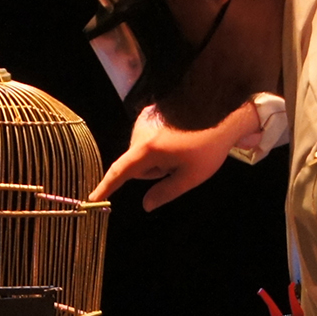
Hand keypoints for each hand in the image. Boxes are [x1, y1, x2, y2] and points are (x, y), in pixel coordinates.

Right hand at [89, 102, 260, 210]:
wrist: (224, 110)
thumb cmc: (209, 145)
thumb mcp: (191, 176)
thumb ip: (165, 192)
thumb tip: (146, 205)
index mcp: (148, 148)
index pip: (121, 172)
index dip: (106, 186)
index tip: (92, 198)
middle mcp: (140, 131)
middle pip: (136, 163)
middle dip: (153, 169)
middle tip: (179, 166)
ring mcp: (146, 118)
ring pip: (142, 151)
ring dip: (158, 156)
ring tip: (184, 149)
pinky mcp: (152, 111)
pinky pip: (148, 137)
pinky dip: (160, 143)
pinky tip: (181, 137)